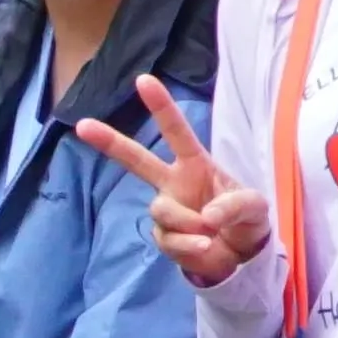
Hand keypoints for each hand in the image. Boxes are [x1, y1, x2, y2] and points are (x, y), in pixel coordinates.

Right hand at [73, 74, 270, 285]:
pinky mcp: (163, 237)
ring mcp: (166, 209)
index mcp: (195, 163)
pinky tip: (205, 248)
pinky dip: (189, 246)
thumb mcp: (255, 207)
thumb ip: (236, 205)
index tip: (142, 80)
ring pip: (162, 210)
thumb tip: (207, 217)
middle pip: (136, 159)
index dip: (160, 106)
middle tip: (83, 125)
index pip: (176, 131)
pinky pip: (168, 239)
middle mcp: (174, 182)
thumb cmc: (246, 220)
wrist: (241, 257)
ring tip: (212, 234)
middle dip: (110, 142)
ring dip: (189, 223)